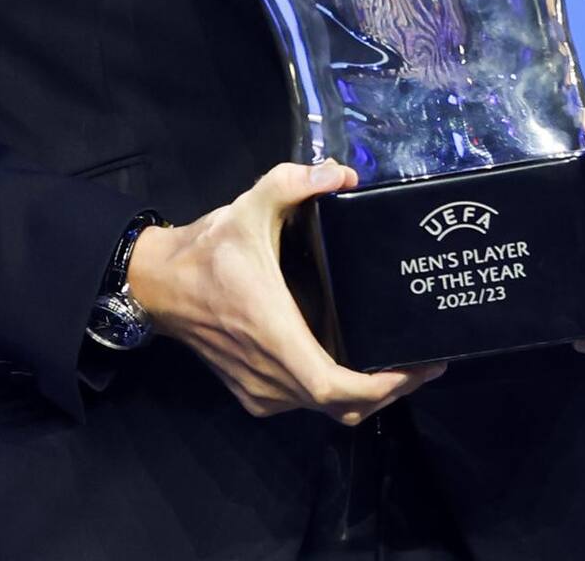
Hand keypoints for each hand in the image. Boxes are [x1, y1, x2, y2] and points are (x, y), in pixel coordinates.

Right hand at [127, 158, 447, 420]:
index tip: (420, 366)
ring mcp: (260, 391)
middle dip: (390, 390)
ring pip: (326, 409)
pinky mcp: (253, 393)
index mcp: (275, 335)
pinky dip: (336, 391)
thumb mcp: (249, 205)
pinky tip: (354, 361)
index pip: (336, 387)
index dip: (384, 386)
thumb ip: (295, 182)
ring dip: (364, 393)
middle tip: (425, 363)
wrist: (159, 283)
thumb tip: (343, 175)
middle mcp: (270, 375)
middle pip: (343, 408)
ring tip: (396, 361)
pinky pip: (306, 402)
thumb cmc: (207, 250)